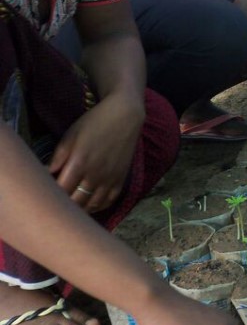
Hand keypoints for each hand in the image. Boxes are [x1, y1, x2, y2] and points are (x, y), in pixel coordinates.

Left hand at [49, 93, 142, 212]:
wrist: (125, 116)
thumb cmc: (94, 123)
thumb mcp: (70, 135)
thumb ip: (58, 156)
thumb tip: (45, 173)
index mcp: (79, 164)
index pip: (60, 191)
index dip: (51, 195)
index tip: (46, 193)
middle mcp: (95, 175)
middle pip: (75, 202)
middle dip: (64, 204)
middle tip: (57, 201)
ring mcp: (110, 179)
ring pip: (92, 205)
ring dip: (80, 208)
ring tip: (71, 206)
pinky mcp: (121, 179)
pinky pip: (109, 201)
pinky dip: (98, 206)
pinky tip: (90, 204)